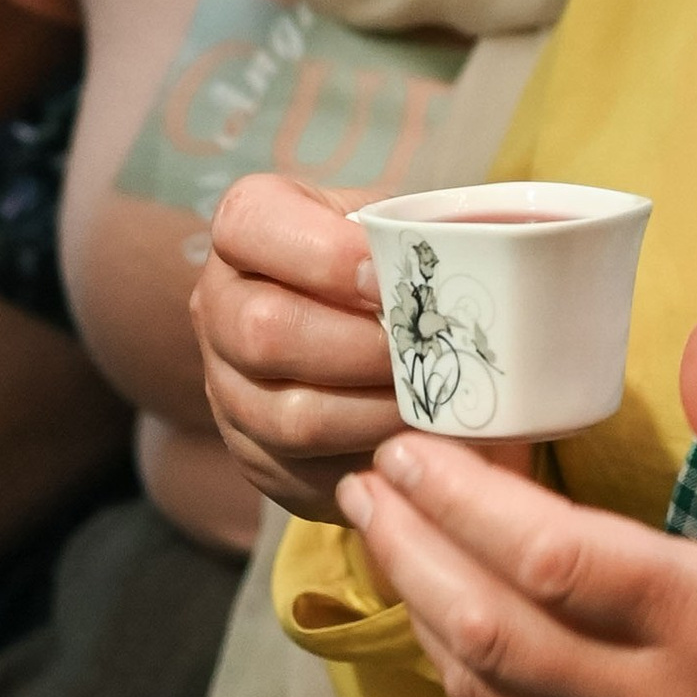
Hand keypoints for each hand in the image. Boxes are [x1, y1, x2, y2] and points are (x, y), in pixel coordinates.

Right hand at [192, 173, 403, 513]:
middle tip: (429, 350)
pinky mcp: (253, 454)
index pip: (251, 225)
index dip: (325, 256)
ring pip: (289, 415)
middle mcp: (219, 305)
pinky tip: (416, 439)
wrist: (361, 334)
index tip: (389, 280)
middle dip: (362, 348)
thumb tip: (477, 260)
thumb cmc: (386, 266)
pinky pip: (307, 470)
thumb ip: (417, 235)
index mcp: (247, 227)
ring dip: (376, 413)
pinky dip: (372, 457)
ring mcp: (226, 387)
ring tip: (436, 400)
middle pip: (265, 332)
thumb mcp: (396, 227)